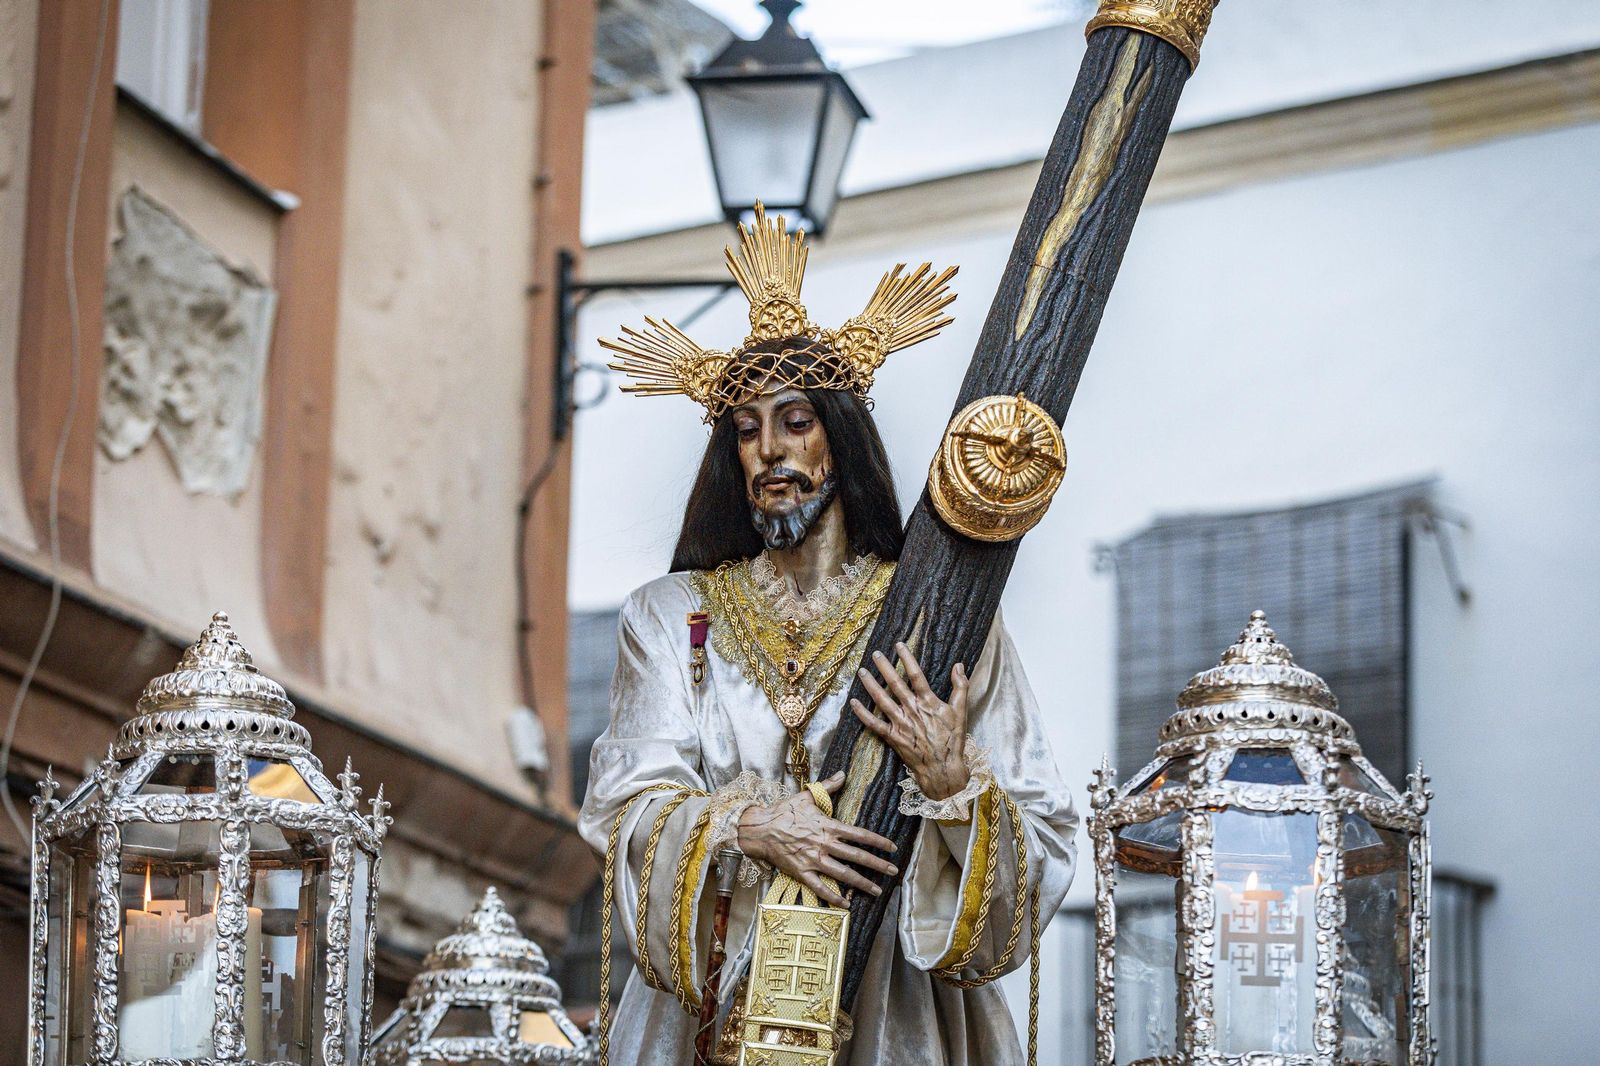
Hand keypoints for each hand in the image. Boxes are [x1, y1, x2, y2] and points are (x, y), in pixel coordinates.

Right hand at [736, 771, 898, 906]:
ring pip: (843, 874)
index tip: (892, 848)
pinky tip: (846, 904)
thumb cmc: (783, 812)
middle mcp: (824, 844)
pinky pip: (820, 887)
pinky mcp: (802, 872)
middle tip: (894, 872)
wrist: (760, 829)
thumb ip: (828, 786)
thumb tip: (843, 773)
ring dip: (862, 883)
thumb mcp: (806, 796)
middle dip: (877, 865)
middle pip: (856, 856)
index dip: (878, 842)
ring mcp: (813, 860)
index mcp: (827, 826)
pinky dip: (833, 897)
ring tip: (877, 891)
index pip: (859, 835)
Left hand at [851, 643, 970, 801]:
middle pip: (894, 683)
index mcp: (928, 702)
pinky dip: (862, 713)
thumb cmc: (952, 741)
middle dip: (884, 666)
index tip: (898, 645)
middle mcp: (911, 709)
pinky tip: (853, 702)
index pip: (915, 674)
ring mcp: (900, 723)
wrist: (943, 768)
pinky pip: (874, 724)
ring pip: (881, 699)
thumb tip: (959, 665)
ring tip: (861, 671)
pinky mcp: (893, 737)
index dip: (906, 658)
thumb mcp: (961, 712)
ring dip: (870, 684)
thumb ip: (960, 687)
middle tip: (875, 653)